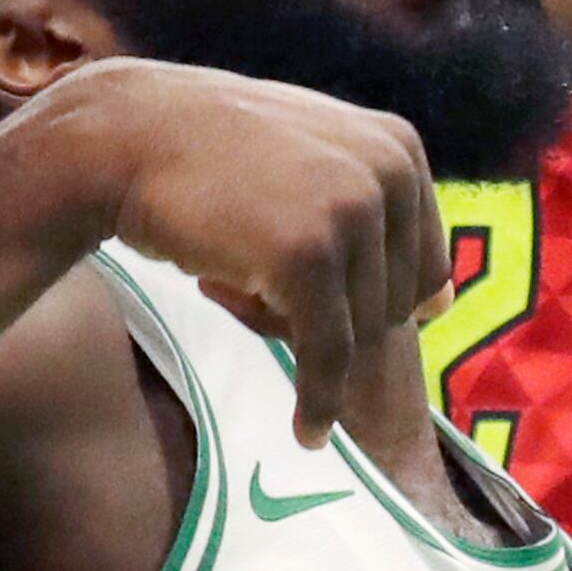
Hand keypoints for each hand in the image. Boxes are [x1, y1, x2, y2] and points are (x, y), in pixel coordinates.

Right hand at [30, 60, 444, 445]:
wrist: (129, 137)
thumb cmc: (213, 156)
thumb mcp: (315, 156)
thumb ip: (377, 213)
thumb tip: (442, 306)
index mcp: (399, 147)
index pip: (426, 267)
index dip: (370, 300)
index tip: (306, 292)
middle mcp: (387, 172)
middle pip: (396, 304)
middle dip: (332, 316)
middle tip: (251, 280)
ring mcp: (350, 210)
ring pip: (361, 332)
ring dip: (301, 336)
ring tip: (232, 284)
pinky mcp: (308, 254)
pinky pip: (329, 354)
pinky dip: (319, 401)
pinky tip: (307, 433)